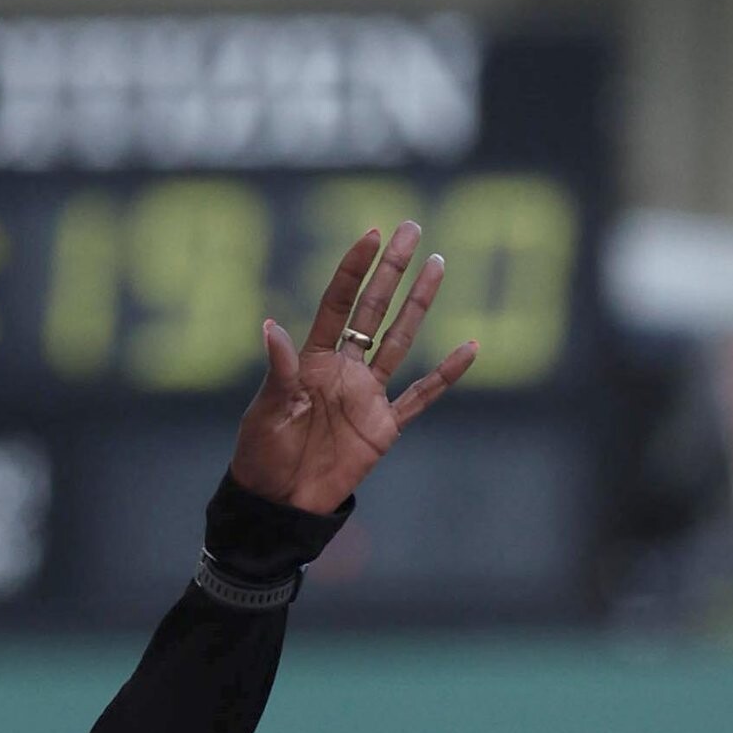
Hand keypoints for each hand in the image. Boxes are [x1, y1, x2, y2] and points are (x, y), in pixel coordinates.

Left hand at [227, 223, 477, 515]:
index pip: (338, 304)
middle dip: (392, 270)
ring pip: (400, 341)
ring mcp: (367, 396)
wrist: (279, 504)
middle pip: (373, 311)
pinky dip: (445, 375)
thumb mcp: (267, 412)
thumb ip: (279, 371)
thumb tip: (272, 327)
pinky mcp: (383, 427)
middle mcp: (344, 370)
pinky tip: (470, 348)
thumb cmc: (262, 455)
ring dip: (419, 304)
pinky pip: (420, 396)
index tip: (372, 234)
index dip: (354, 270)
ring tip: (438, 265)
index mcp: (312, 361)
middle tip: (412, 228)